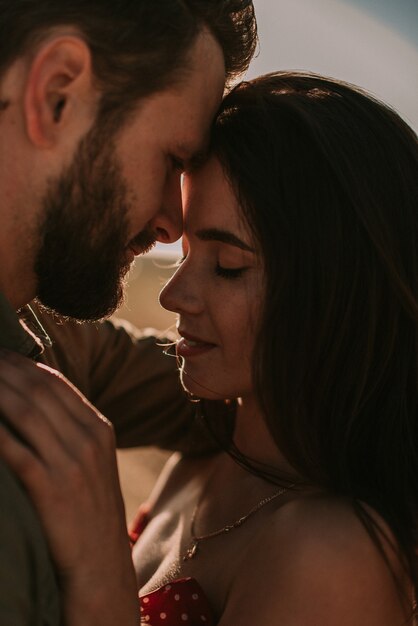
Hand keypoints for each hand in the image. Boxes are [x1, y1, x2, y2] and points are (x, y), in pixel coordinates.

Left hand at [0, 350, 137, 624]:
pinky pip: (15, 450)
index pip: (56, 382)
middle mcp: (88, 439)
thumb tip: (32, 403)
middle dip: (4, 370)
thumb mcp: (92, 463)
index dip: (22, 364)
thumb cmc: (89, 511)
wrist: (100, 562)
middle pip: (39, 391)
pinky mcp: (52, 488)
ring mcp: (72, 463)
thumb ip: (69, 430)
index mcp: (99, 428)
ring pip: (26, 413)